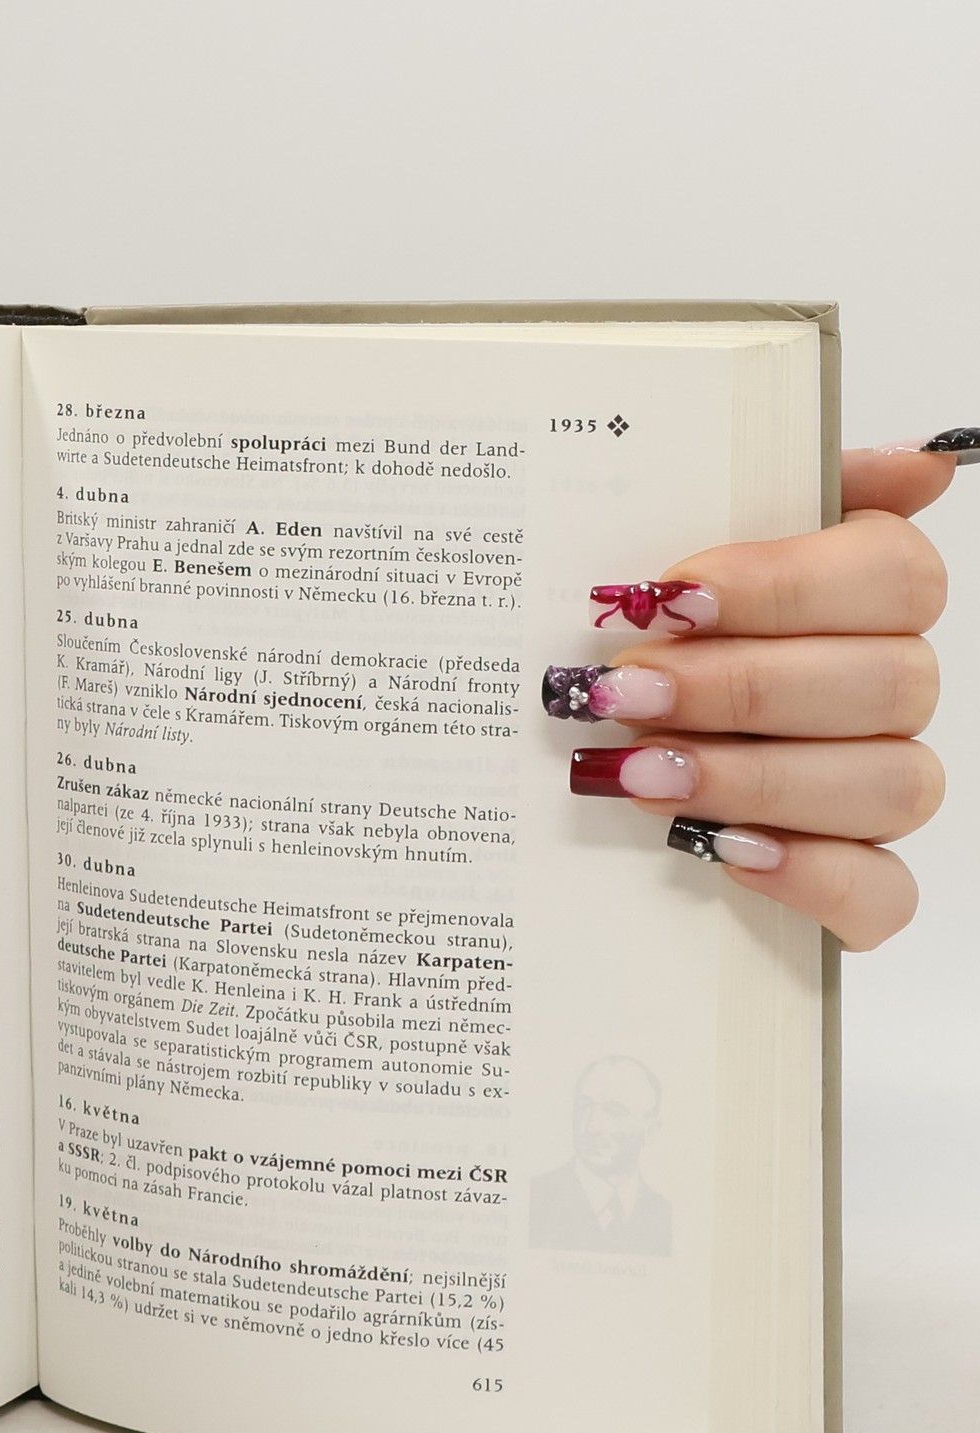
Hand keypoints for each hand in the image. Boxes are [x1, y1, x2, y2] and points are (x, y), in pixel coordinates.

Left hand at [548, 444, 954, 947]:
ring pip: (888, 785)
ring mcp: (880, 789)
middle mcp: (891, 690)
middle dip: (741, 688)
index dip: (782, 586)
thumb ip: (776, 490)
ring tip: (638, 773)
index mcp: (870, 596)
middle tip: (626, 694)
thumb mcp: (678, 555)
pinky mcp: (857, 883)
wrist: (590, 751)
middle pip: (886, 684)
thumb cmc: (646, 642)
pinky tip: (724, 852)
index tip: (669, 597)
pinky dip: (812, 876)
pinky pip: (883, 893)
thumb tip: (918, 462)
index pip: (894, 574)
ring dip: (756, 778)